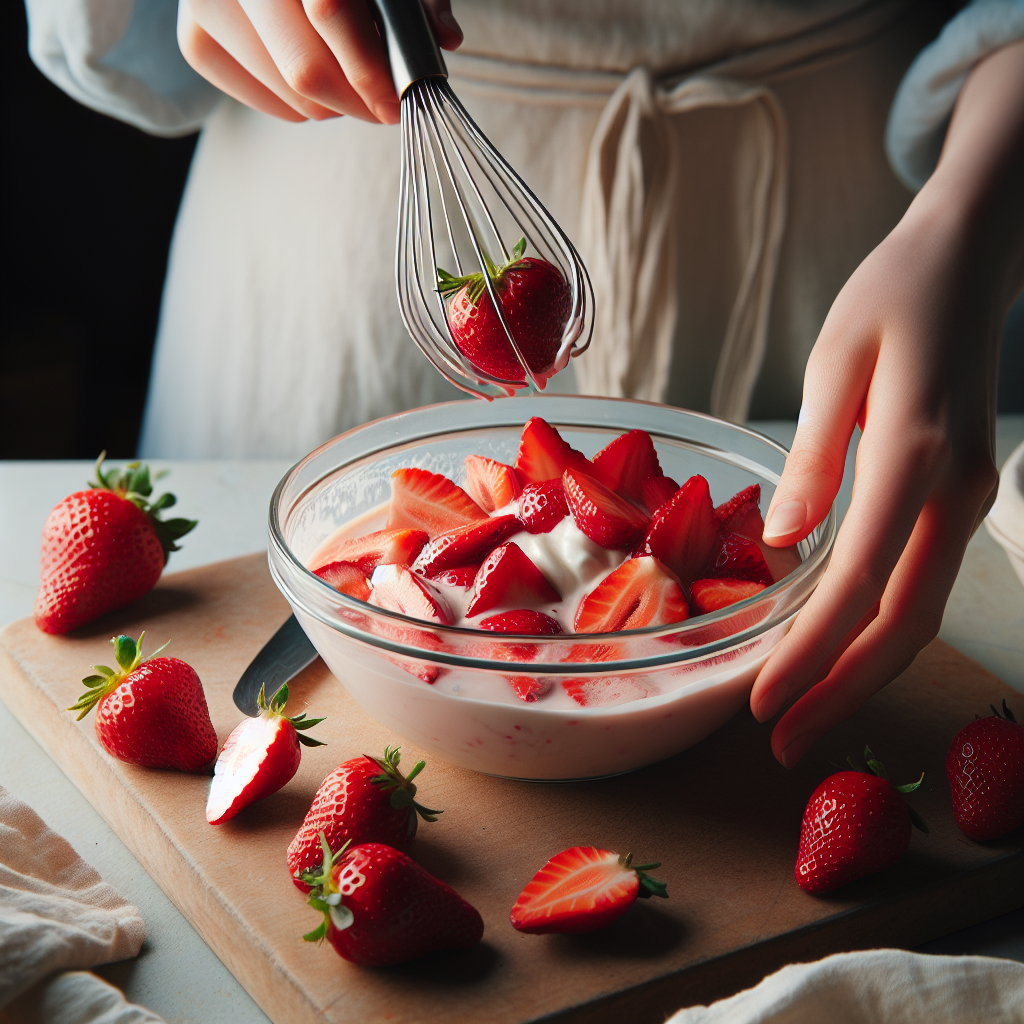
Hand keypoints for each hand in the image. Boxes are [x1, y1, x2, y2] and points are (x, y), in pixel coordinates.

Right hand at [177, 0, 462, 123]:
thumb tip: (444, 38)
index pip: (330, 10)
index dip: (370, 68)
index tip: (398, 99)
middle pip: (304, 67)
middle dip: (357, 100)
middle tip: (384, 106)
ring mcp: (204, 0)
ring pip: (287, 90)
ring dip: (334, 105)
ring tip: (353, 86)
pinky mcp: (194, 36)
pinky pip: (261, 99)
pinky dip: (300, 106)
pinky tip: (317, 84)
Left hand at [749, 40, 1023, 766]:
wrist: (976, 255)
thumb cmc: (895, 292)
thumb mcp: (835, 360)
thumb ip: (812, 457)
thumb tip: (786, 541)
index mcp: (914, 454)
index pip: (857, 581)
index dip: (810, 654)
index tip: (763, 704)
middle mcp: (954, 490)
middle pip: (901, 621)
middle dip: (840, 691)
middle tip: (782, 744)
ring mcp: (968, 497)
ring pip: (917, 610)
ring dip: (860, 669)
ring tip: (802, 714)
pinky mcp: (962, 494)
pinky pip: (917, 578)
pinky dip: (876, 626)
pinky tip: (832, 647)